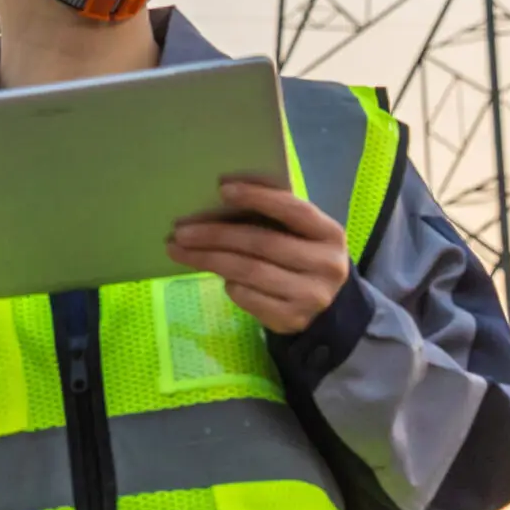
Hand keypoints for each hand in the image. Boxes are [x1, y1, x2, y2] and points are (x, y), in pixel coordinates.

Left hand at [167, 178, 349, 333]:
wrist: (327, 308)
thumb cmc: (303, 257)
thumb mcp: (301, 235)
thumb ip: (275, 218)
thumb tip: (221, 198)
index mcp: (330, 234)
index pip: (293, 210)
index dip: (258, 197)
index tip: (222, 189)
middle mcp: (326, 266)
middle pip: (262, 244)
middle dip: (217, 235)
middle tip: (181, 231)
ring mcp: (310, 296)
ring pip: (249, 272)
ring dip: (209, 259)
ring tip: (179, 250)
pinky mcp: (292, 320)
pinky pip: (248, 297)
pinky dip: (228, 284)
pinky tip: (217, 275)